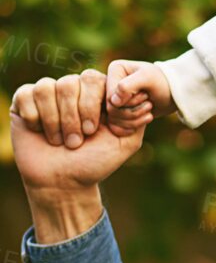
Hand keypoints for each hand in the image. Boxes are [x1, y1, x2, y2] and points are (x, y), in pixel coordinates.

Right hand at [11, 72, 147, 193]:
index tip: (96, 130)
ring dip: (55, 120)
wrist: (63, 183)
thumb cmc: (94, 163)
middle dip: (75, 116)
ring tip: (60, 142)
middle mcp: (71, 91)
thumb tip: (144, 98)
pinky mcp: (24, 102)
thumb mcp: (125, 143)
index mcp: (95, 95)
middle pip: (71, 82)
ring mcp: (47, 95)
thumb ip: (137, 119)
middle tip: (77, 141)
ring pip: (48, 88)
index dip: (94, 103)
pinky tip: (40, 133)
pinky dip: (35, 118)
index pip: (94, 78)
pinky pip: (27, 94)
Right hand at [107, 58, 174, 130]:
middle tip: (149, 104)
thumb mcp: (148, 78)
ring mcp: (113, 98)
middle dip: (134, 111)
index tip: (146, 94)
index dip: (129, 101)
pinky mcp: (118, 110)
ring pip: (115, 119)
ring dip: (135, 119)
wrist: (173, 95)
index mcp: (115, 69)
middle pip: (112, 109)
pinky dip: (132, 126)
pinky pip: (117, 126)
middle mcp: (110, 83)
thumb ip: (128, 86)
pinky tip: (145, 119)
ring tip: (149, 109)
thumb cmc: (162, 83)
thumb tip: (113, 101)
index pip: (111, 97)